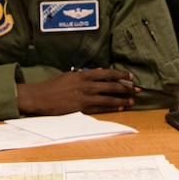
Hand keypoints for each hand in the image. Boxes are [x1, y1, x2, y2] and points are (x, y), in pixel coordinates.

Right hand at [16, 69, 138, 114]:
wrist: (41, 97)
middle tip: (137, 89)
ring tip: (132, 100)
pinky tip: (120, 107)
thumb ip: (85, 74)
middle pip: (112, 86)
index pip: (108, 73)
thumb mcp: (70, 75)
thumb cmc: (54, 86)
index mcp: (84, 75)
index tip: (129, 76)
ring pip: (109, 98)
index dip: (121, 75)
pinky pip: (101, 108)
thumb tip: (99, 72)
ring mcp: (86, 97)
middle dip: (127, 88)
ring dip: (122, 99)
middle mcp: (87, 85)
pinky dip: (112, 107)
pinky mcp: (83, 108)